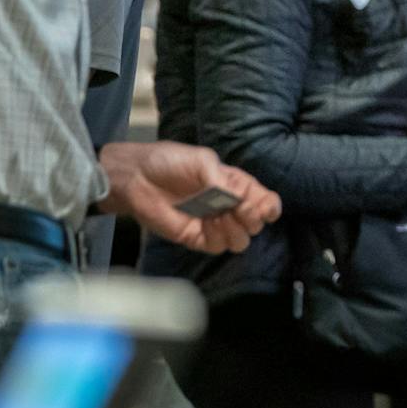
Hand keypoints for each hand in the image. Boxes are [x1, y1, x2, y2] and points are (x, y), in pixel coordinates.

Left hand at [98, 141, 280, 254]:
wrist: (137, 176)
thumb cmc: (170, 162)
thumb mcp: (202, 160)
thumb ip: (222, 179)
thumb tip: (239, 198)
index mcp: (236, 186)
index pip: (265, 202)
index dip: (269, 207)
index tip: (263, 208)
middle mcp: (228, 207)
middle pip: (256, 224)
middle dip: (251, 218)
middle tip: (236, 208)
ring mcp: (213, 224)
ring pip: (241, 241)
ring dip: (236, 231)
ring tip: (219, 216)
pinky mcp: (195, 238)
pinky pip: (217, 247)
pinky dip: (217, 237)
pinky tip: (206, 224)